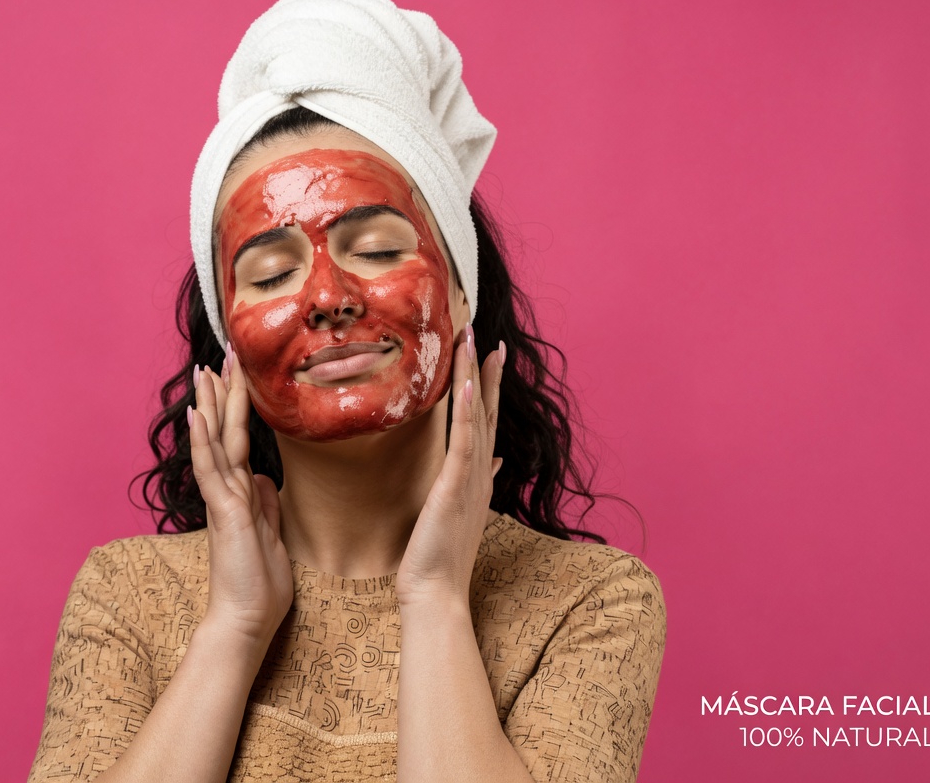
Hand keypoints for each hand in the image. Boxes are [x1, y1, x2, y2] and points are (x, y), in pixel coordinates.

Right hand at [188, 344, 293, 651]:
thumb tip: (266, 482)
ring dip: (211, 405)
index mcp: (241, 495)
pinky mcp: (224, 513)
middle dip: (224, 393)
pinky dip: (204, 441)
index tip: (239, 375)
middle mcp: (228, 492)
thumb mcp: (272, 537)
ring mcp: (223, 500)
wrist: (246, 622)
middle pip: (225, 432)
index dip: (238, 407)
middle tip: (224, 354)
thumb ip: (266, 507)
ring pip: (215, 442)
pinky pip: (211, 470)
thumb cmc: (260, 587)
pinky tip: (198, 415)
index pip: (239, 440)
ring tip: (206, 370)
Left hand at [396, 325, 504, 606]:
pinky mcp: (455, 488)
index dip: (489, 386)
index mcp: (478, 477)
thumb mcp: (460, 511)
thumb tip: (493, 458)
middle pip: (489, 411)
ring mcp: (470, 479)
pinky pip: (465, 443)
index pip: (487, 421)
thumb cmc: (440, 557)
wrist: (436, 594)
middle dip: (487, 371)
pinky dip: (469, 412)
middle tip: (486, 334)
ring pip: (479, 418)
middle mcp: (479, 473)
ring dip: (477, 377)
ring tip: (475, 341)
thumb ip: (477, 481)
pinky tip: (468, 385)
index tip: (489, 354)